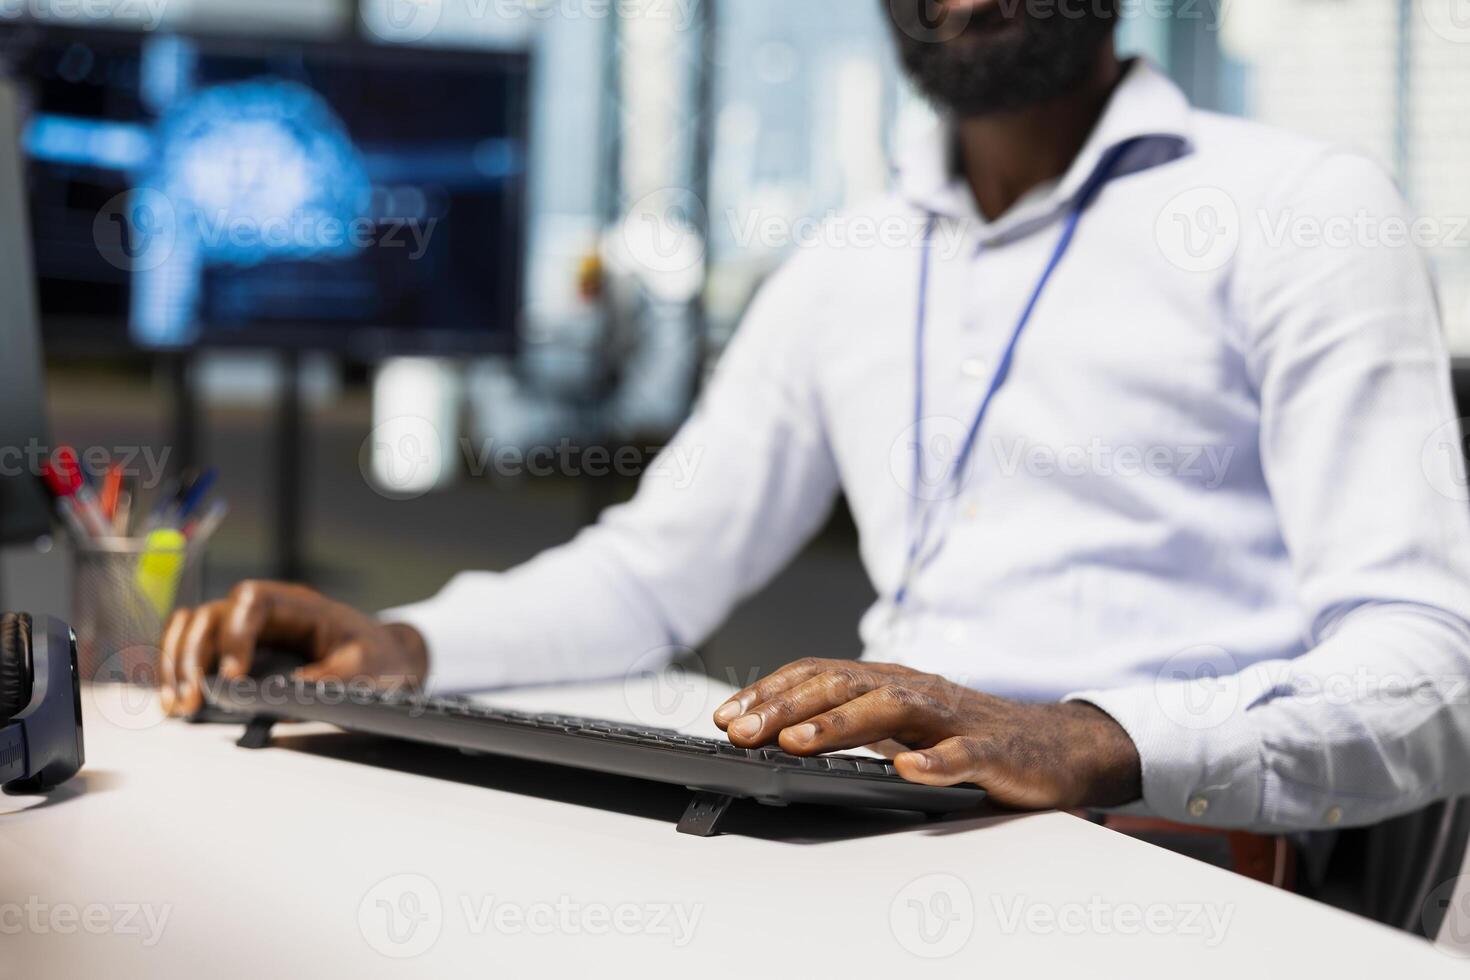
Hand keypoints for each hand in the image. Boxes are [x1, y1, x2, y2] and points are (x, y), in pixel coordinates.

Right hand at [159, 580, 428, 717]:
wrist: (386, 662)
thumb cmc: (378, 660)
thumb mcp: (366, 671)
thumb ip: (329, 682)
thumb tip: (283, 698)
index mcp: (300, 605)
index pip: (252, 600)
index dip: (235, 635)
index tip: (234, 678)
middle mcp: (268, 612)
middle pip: (212, 615)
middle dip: (194, 656)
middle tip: (192, 700)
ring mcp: (249, 630)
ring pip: (194, 629)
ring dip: (177, 664)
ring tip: (176, 705)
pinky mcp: (238, 651)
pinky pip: (196, 649)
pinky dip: (179, 671)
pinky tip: (174, 701)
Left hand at [712, 659, 1140, 810]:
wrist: (1054, 747)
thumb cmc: (967, 735)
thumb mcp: (899, 725)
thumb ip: (848, 723)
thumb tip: (775, 733)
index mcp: (888, 684)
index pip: (818, 675)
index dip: (769, 692)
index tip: (726, 716)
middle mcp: (914, 691)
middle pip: (842, 686)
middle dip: (785, 708)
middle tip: (742, 732)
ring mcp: (953, 718)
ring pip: (890, 710)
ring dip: (839, 725)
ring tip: (797, 745)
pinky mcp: (993, 750)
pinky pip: (962, 753)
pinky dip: (934, 760)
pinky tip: (907, 769)